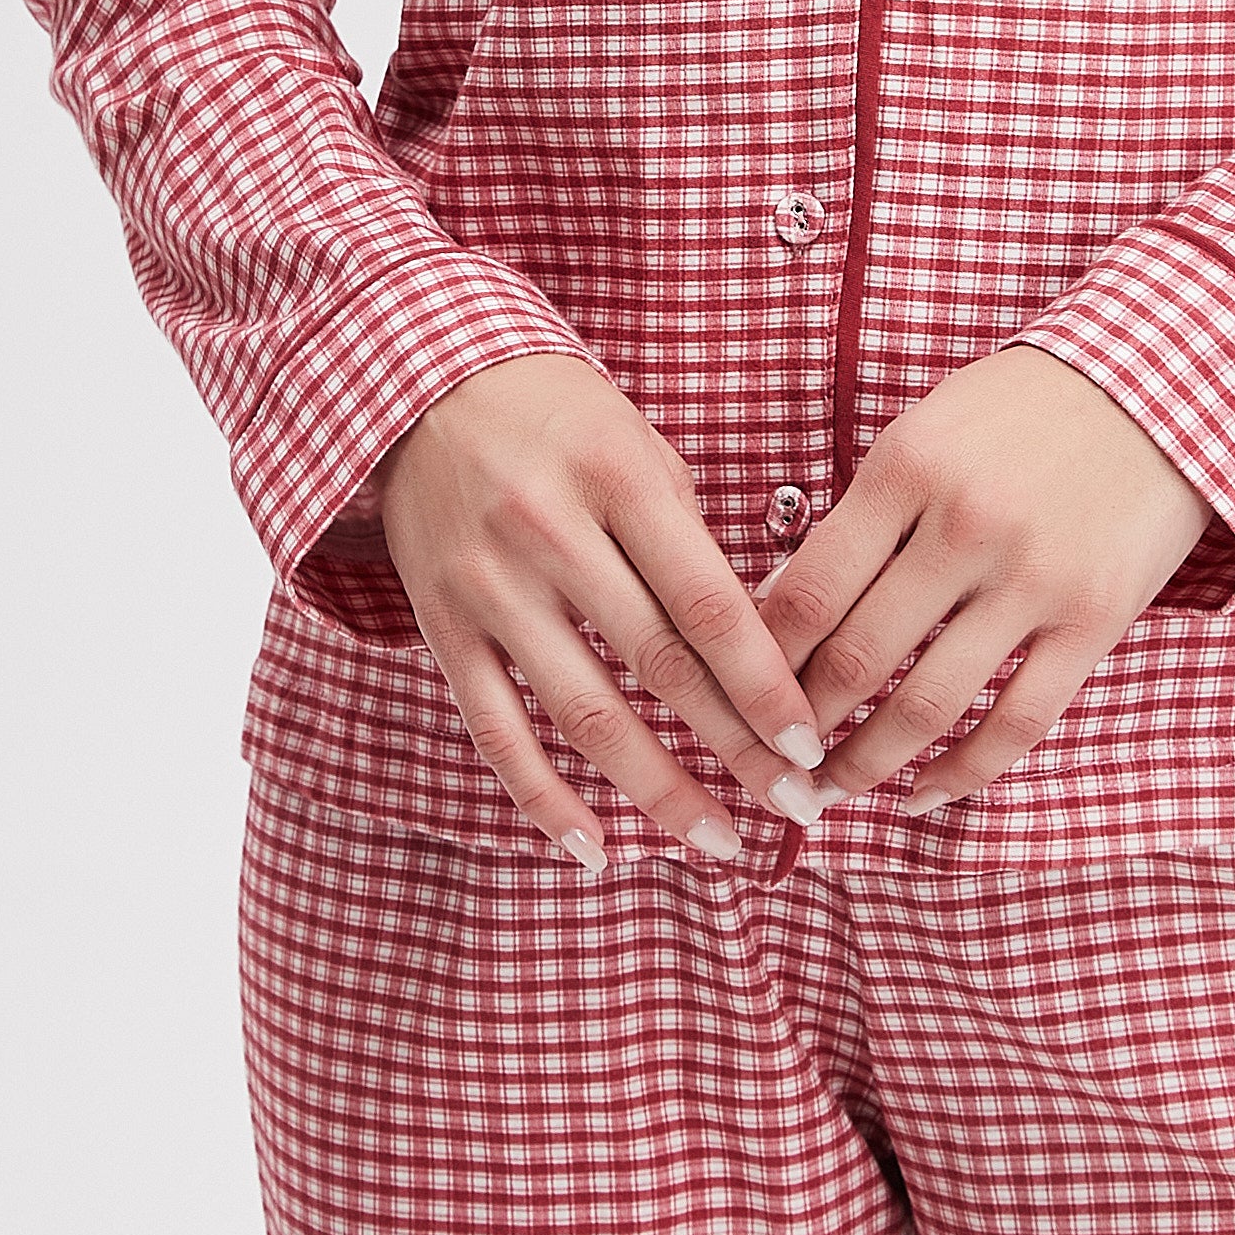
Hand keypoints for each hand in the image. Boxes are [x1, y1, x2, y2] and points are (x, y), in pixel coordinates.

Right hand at [372, 356, 830, 868]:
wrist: (421, 385)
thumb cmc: (560, 421)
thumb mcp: (638, 447)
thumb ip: (690, 542)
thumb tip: (761, 652)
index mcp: (616, 479)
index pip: (707, 603)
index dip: (764, 685)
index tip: (813, 746)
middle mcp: (549, 533)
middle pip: (657, 668)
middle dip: (734, 749)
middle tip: (794, 806)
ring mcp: (489, 586)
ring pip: (583, 714)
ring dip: (657, 790)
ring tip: (719, 840)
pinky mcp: (441, 626)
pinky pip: (494, 731)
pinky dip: (543, 800)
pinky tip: (595, 849)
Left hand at [748, 348, 1215, 818]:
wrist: (1160, 383)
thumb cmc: (1021, 411)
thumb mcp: (925, 431)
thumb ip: (861, 518)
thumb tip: (780, 610)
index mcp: (909, 468)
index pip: (808, 593)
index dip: (761, 663)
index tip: (736, 697)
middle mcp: (968, 526)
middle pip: (857, 658)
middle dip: (802, 725)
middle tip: (771, 758)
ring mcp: (1035, 578)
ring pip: (928, 706)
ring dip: (865, 764)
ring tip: (829, 791)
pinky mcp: (1094, 620)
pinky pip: (1017, 723)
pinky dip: (960, 774)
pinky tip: (920, 796)